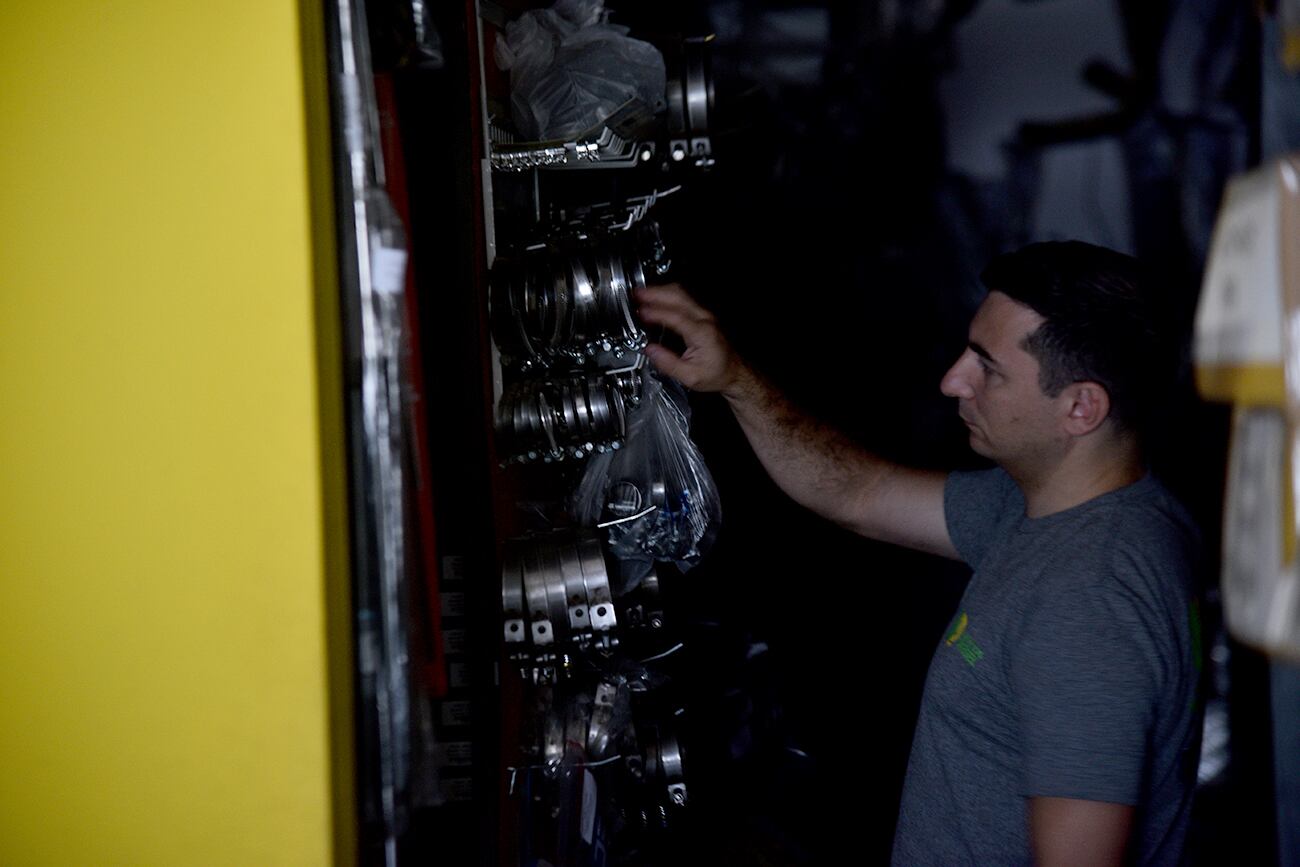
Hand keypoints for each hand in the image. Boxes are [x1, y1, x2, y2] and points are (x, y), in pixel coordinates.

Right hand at [636, 283, 751, 397]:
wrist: (734, 372)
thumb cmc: (716, 374)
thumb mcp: (690, 377)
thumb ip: (668, 364)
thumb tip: (650, 350)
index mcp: (702, 333)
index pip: (676, 316)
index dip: (656, 313)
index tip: (641, 312)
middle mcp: (705, 319)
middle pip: (678, 296)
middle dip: (655, 293)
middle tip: (637, 295)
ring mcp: (705, 315)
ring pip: (681, 293)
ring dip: (660, 291)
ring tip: (642, 294)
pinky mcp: (703, 315)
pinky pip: (683, 298)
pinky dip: (667, 295)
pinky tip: (656, 298)